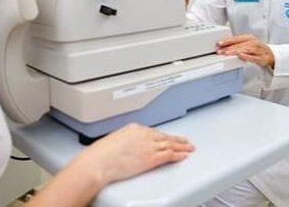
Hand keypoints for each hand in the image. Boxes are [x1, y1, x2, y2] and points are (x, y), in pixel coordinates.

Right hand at [76, 123, 194, 184]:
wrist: (99, 162)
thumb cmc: (101, 154)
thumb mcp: (114, 141)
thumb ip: (125, 142)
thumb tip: (126, 147)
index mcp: (134, 128)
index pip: (152, 132)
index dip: (162, 136)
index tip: (166, 137)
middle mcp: (143, 135)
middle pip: (164, 136)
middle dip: (176, 139)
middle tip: (184, 140)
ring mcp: (149, 146)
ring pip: (170, 145)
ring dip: (181, 147)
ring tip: (189, 148)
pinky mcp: (151, 159)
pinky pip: (169, 155)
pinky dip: (178, 155)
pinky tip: (184, 156)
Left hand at [217, 34, 274, 68]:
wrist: (270, 55)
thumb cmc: (256, 49)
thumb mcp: (247, 44)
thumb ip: (236, 44)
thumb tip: (223, 46)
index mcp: (249, 38)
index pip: (236, 38)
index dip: (227, 40)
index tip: (219, 43)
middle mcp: (253, 42)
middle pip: (240, 44)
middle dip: (229, 47)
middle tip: (220, 51)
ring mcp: (258, 50)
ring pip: (246, 49)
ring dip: (235, 51)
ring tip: (227, 53)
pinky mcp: (261, 58)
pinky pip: (253, 57)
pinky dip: (247, 56)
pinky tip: (240, 56)